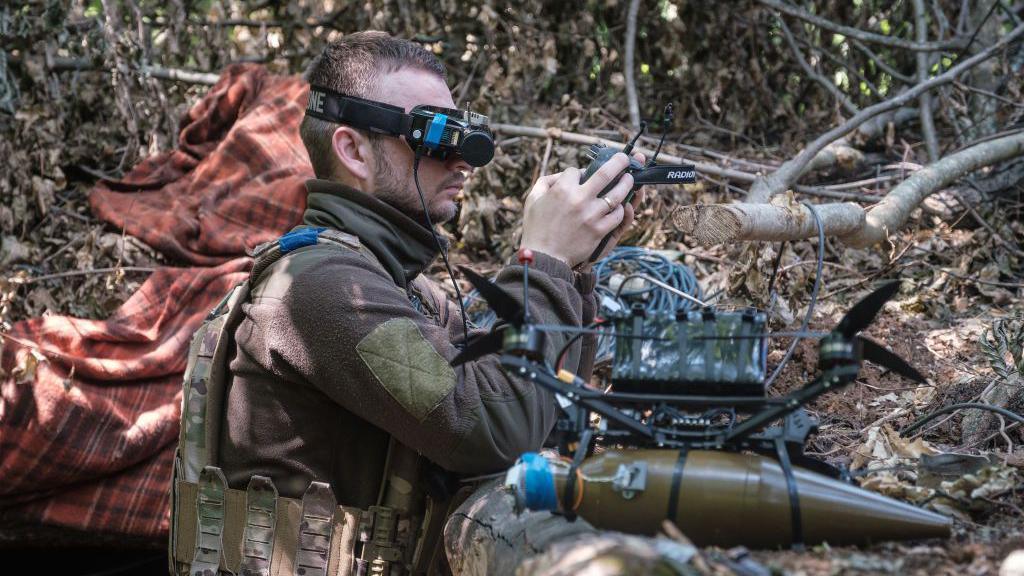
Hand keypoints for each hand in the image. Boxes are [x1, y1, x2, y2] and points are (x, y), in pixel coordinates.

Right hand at [520, 152, 637, 266]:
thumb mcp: (532, 200)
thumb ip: (546, 182)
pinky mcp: (599, 230)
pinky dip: (620, 210)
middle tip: (625, 158)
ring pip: (617, 193)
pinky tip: (621, 206)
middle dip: (619, 162)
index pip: (576, 171)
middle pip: (605, 173)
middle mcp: (579, 199)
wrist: (544, 257)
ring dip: (627, 183)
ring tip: (630, 179)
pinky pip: (617, 215)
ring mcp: (591, 215)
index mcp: (561, 190)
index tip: (580, 176)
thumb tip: (562, 175)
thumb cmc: (536, 228)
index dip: (578, 172)